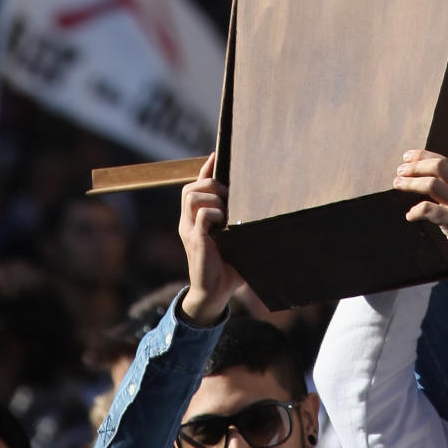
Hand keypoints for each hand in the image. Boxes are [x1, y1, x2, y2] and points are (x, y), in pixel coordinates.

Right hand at [179, 153, 245, 325]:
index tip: (217, 154)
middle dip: (210, 182)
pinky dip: (215, 213)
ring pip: (192, 196)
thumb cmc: (227, 265)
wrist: (214, 292)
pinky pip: (203, 215)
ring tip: (227, 207)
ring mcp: (190, 230)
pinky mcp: (196, 240)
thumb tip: (260, 202)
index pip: (194, 186)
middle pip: (190, 187)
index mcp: (194, 219)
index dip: (205, 169)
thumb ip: (236, 220)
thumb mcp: (232, 238)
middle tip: (228, 193)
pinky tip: (226, 223)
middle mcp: (188, 222)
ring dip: (213, 196)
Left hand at [396, 150, 447, 276]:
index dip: (423, 156)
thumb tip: (426, 184)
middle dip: (415, 166)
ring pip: (431, 183)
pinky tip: (410, 216)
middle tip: (399, 171)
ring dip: (411, 183)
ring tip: (397, 185)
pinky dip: (415, 211)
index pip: (445, 161)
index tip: (408, 157)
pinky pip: (428, 209)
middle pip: (438, 166)